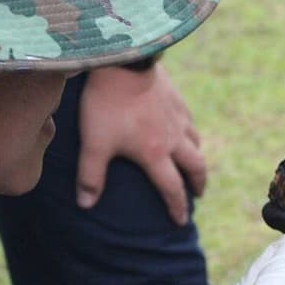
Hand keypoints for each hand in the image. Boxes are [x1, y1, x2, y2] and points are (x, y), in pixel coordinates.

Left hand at [76, 64, 205, 224]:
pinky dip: (189, 132)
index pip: (172, 188)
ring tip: (191, 163)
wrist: (124, 63)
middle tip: (197, 193)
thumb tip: (85, 205)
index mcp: (155, 154)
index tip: (181, 221)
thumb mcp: (94, 143)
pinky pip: (189, 121)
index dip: (177, 207)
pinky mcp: (176, 99)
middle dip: (198, 183)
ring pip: (196, 142)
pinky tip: (181, 129)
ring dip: (196, 157)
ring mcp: (178, 117)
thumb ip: (90, 176)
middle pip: (196, 166)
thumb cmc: (107, 105)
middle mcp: (173, 139)